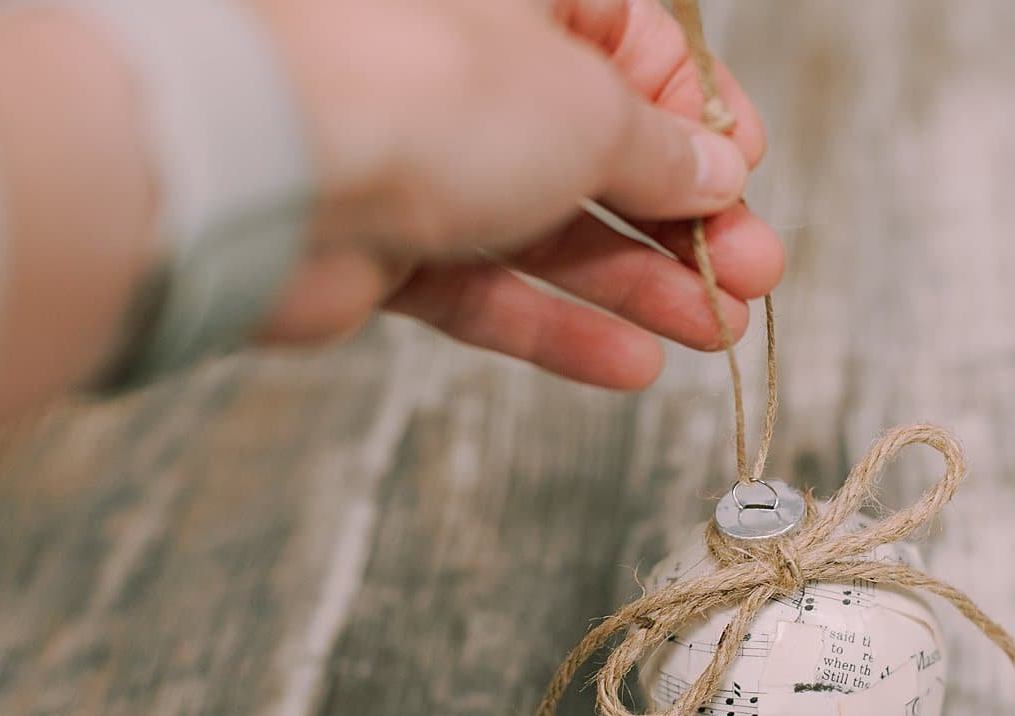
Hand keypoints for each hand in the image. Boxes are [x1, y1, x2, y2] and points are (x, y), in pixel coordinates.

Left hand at [259, 0, 784, 388]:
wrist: (264, 168)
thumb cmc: (427, 89)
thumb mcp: (591, 109)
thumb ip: (660, 150)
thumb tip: (715, 172)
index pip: (639, 51)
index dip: (703, 120)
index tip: (747, 176)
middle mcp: (471, 68)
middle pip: (601, 152)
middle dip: (685, 221)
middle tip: (750, 276)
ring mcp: (425, 158)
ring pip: (551, 228)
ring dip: (638, 284)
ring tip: (716, 332)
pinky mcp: (387, 243)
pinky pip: (489, 288)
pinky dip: (557, 326)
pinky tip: (632, 364)